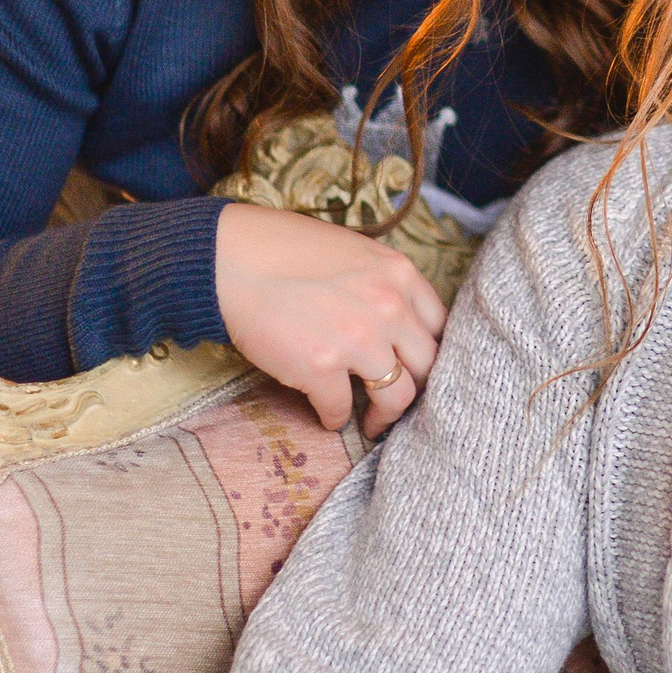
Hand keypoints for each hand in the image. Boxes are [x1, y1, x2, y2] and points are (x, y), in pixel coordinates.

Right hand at [213, 203, 448, 438]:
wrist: (230, 258)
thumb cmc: (285, 250)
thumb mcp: (355, 253)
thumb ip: (383, 285)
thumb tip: (398, 323)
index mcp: (399, 274)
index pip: (441, 326)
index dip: (432, 353)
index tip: (419, 368)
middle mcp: (388, 307)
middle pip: (427, 366)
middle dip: (417, 389)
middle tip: (400, 401)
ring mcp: (357, 340)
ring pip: (396, 397)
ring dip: (383, 416)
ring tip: (372, 422)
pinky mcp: (320, 369)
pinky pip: (341, 409)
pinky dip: (335, 418)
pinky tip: (328, 416)